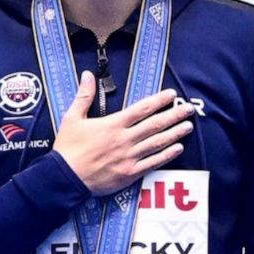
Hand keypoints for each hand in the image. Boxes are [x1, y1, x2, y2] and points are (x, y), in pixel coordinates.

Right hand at [52, 71, 195, 195]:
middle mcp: (125, 139)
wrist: (64, 178)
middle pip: (155, 124)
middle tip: (188, 109)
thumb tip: (87, 75)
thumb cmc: (68, 148)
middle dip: (174, 115)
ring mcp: (129, 157)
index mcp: (113, 124)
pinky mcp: (130, 174)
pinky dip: (166, 155)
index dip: (159, 100)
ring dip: (175, 133)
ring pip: (157, 143)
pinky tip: (177, 148)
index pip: (142, 109)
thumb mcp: (72, 118)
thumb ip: (84, 96)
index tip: (171, 94)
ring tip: (188, 126)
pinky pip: (152, 163)